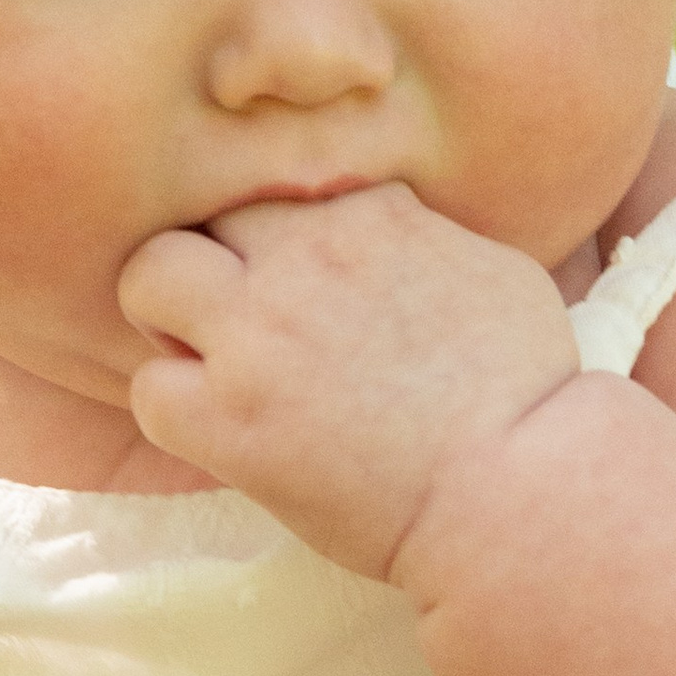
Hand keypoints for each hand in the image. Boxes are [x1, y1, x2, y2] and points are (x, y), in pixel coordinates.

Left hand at [117, 184, 581, 583]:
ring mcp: (257, 336)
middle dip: (215, 260)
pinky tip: (222, 433)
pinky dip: (175, 410)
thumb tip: (394, 230)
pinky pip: (149, 392)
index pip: (281, 186)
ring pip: (146, 278)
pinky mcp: (229, 419)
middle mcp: (301, 258)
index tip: (305, 285)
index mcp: (367, 214)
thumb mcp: (495, 271)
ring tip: (208, 363)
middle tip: (241, 319)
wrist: (516, 490)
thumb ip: (423, 236)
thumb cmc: (529, 394)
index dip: (282, 238)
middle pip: (204, 215)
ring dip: (167, 317)